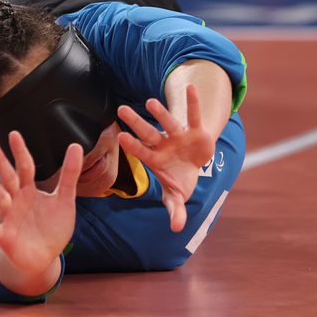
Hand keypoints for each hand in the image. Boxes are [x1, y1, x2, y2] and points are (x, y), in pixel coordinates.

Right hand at [0, 132, 82, 275]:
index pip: (25, 167)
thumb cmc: (51, 228)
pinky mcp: (4, 236)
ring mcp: (9, 217)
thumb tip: (76, 146)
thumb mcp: (65, 200)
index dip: (20, 152)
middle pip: (8, 178)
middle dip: (1, 161)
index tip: (14, 134)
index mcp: (29, 190)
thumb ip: (69, 174)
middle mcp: (16, 200)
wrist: (44, 258)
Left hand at [117, 84, 214, 232]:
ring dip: (160, 113)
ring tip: (149, 102)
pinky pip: (193, 115)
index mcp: (156, 159)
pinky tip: (190, 87)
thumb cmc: (180, 179)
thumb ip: (175, 210)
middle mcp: (163, 145)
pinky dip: (192, 103)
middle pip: (148, 133)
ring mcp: (177, 136)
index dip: (132, 145)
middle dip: (135, 123)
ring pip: (167, 122)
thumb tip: (176, 229)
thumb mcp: (177, 196)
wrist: (195, 164)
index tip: (121, 137)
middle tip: (120, 110)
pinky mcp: (195, 130)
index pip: (141, 151)